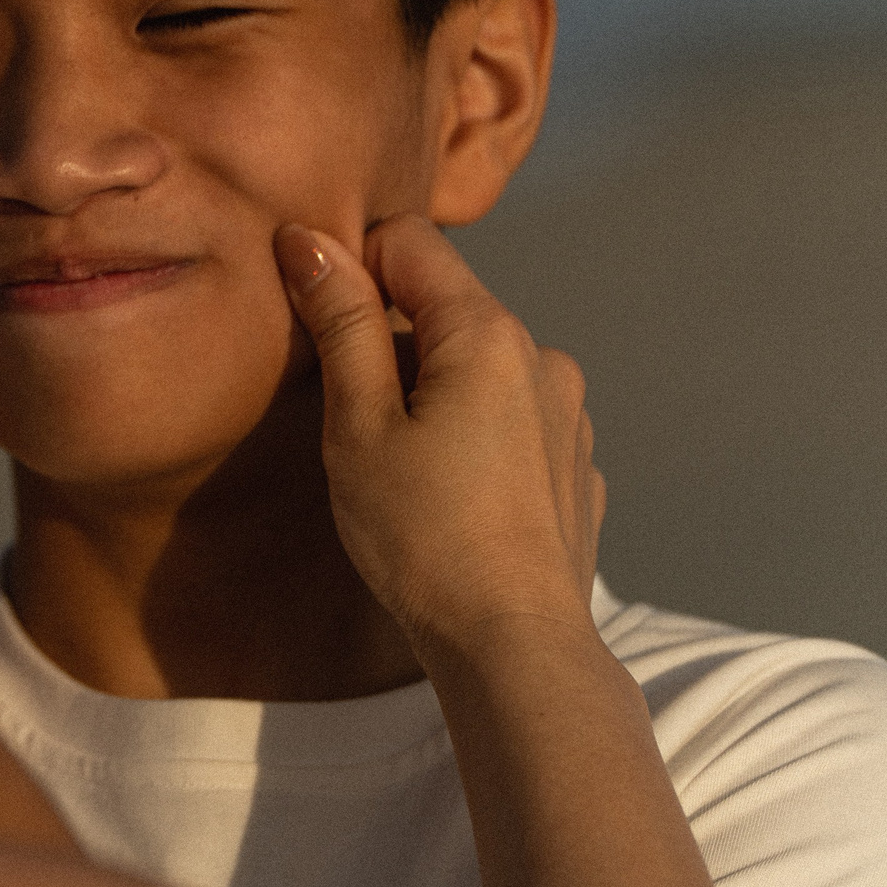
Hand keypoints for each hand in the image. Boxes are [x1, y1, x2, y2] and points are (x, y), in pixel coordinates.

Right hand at [275, 215, 604, 658]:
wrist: (515, 647)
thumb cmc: (423, 539)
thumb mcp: (359, 425)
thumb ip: (342, 323)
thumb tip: (310, 238)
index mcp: (487, 334)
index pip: (408, 241)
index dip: (350, 266)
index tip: (315, 324)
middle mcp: (542, 358)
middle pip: (444, 304)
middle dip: (390, 338)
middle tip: (352, 418)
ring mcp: (568, 414)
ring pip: (478, 364)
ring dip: (433, 388)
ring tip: (403, 466)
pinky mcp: (576, 464)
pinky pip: (510, 417)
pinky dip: (473, 433)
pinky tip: (450, 494)